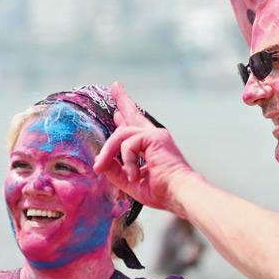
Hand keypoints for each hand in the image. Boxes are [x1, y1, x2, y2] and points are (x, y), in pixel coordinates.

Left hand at [93, 82, 198, 216]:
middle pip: (134, 114)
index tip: (117, 111)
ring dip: (108, 151)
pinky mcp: (154, 136)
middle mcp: (154, 137)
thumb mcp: (130, 181)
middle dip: (123, 100)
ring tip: (100, 166)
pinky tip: (134, 174)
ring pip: (121, 134)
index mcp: (151, 147)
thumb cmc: (161, 192)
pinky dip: (127, 160)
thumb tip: (100, 161)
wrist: (178, 193)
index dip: (125, 119)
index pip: (135, 128)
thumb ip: (116, 170)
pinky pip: (127, 143)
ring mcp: (155, 135)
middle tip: (115, 85)